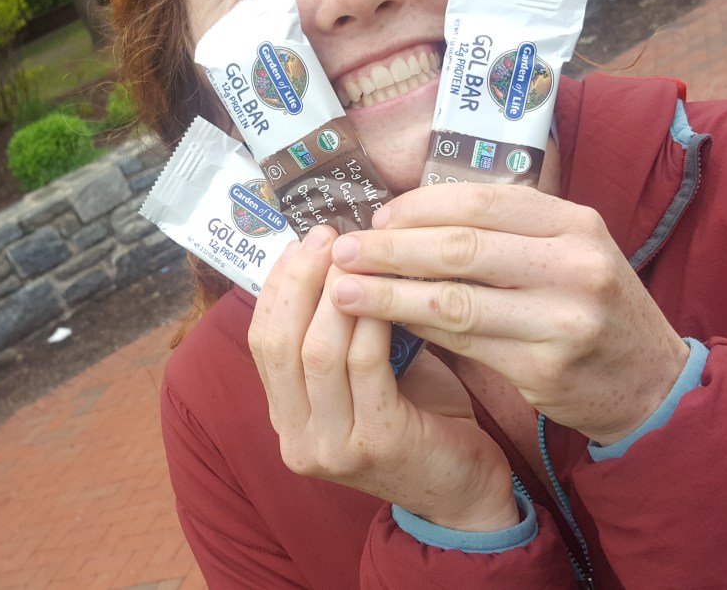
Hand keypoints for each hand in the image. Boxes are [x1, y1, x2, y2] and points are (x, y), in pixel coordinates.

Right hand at [249, 225, 516, 530]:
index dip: (277, 287)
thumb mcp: (366, 377)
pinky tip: (388, 293)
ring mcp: (332, 447)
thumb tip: (333, 257)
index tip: (302, 242)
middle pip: (279, 344)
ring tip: (359, 256)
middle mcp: (297, 439)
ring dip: (337, 295)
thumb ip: (340, 335)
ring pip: (318, 351)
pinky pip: (365, 365)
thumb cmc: (420, 419)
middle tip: (329, 237)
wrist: (465, 490)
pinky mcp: (375, 444)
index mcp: (286, 420)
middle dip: (300, 281)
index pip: (261, 342)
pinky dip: (372, 322)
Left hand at [329, 183, 689, 444]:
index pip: (481, 201)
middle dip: (393, 248)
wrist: (650, 383)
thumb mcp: (568, 253)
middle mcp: (573, 265)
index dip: (419, 207)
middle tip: (345, 250)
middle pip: (461, 247)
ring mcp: (562, 319)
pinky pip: (463, 343)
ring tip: (345, 290)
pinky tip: (385, 326)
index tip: (377, 217)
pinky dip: (417, 331)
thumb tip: (409, 219)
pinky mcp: (544, 368)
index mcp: (574, 224)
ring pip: (454, 300)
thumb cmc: (591, 309)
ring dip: (389, 294)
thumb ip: (506, 233)